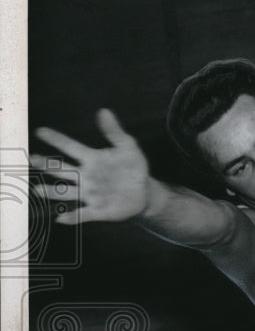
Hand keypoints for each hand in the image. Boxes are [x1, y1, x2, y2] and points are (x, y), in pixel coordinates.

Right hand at [31, 109, 151, 223]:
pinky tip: (61, 218)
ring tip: (38, 190)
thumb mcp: (128, 147)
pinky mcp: (98, 210)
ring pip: (66, 192)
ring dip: (53, 192)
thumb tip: (104, 111)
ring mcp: (90, 193)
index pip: (70, 147)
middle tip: (33, 159)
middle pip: (62, 170)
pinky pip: (82, 214)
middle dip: (47, 165)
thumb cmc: (133, 167)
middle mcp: (86, 176)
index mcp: (92, 159)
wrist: (145, 191)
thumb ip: (114, 132)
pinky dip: (72, 217)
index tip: (40, 131)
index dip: (56, 139)